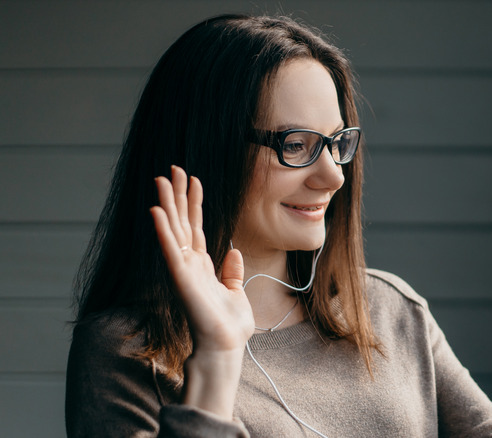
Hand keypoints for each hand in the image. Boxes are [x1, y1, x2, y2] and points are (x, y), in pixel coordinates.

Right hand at [149, 166, 254, 418]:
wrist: (226, 345)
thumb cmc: (229, 324)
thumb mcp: (236, 291)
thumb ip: (232, 271)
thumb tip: (234, 253)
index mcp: (202, 265)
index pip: (196, 226)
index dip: (194, 202)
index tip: (192, 179)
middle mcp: (189, 263)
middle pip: (181, 221)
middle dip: (177, 195)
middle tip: (173, 168)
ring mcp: (183, 269)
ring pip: (173, 229)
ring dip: (167, 204)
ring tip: (162, 179)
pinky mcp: (181, 278)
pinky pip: (170, 249)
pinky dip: (163, 230)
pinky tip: (156, 211)